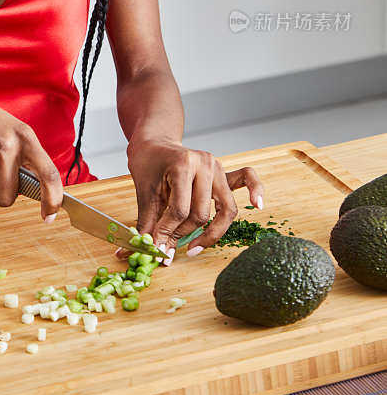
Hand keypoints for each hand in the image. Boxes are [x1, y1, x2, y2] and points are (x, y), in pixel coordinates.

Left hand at [121, 137, 263, 265]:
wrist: (155, 143)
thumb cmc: (147, 164)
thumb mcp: (143, 192)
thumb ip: (146, 222)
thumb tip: (135, 252)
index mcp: (183, 164)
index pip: (180, 209)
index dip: (167, 232)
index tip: (156, 247)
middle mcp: (205, 164)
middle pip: (201, 213)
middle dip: (182, 235)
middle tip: (167, 247)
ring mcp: (218, 167)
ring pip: (225, 209)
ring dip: (210, 233)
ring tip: (194, 248)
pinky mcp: (224, 172)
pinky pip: (247, 178)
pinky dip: (255, 190)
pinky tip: (258, 204)